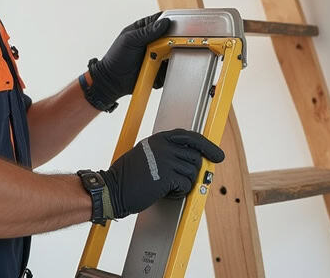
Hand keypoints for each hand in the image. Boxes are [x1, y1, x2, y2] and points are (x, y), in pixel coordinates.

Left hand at [82, 12, 170, 110]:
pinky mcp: (160, 68)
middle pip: (172, 37)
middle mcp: (154, 41)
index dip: (172, 22)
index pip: (162, 20)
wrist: (113, 80)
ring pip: (174, 52)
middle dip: (175, 40)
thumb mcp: (130, 40)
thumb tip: (165, 23)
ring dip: (172, 55)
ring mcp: (158, 55)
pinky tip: (163, 69)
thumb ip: (147, 31)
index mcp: (145, 29)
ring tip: (164, 58)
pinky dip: (170, 68)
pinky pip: (170, 67)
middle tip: (171, 44)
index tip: (178, 25)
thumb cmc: (116, 57)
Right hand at [98, 129, 224, 218]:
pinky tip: (167, 193)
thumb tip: (191, 158)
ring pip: (193, 172)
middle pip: (195, 156)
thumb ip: (166, 152)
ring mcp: (165, 160)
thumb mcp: (146, 155)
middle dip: (194, 172)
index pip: (190, 137)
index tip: (217, 155)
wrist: (112, 189)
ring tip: (169, 188)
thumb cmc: (128, 177)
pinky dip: (180, 192)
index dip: (207, 146)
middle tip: (184, 182)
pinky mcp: (166, 175)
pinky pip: (186, 184)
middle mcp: (163, 146)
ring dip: (184, 184)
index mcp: (159, 139)